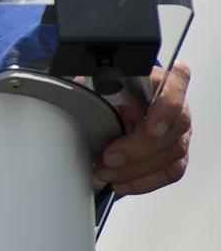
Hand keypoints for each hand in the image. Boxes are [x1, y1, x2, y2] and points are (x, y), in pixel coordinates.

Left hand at [94, 61, 191, 194]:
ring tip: (106, 172)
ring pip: (171, 154)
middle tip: (108, 158)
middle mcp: (176, 103)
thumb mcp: (98, 79)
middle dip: (138, 150)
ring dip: (136, 169)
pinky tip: (121, 181)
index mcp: (159, 77)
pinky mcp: (175, 152)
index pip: (176, 85)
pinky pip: (168, 171)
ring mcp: (178, 129)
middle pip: (174, 129)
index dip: (167, 109)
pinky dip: (142, 180)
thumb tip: (80, 97)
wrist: (115, 97)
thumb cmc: (109, 87)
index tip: (152, 128)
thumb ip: (97, 85)